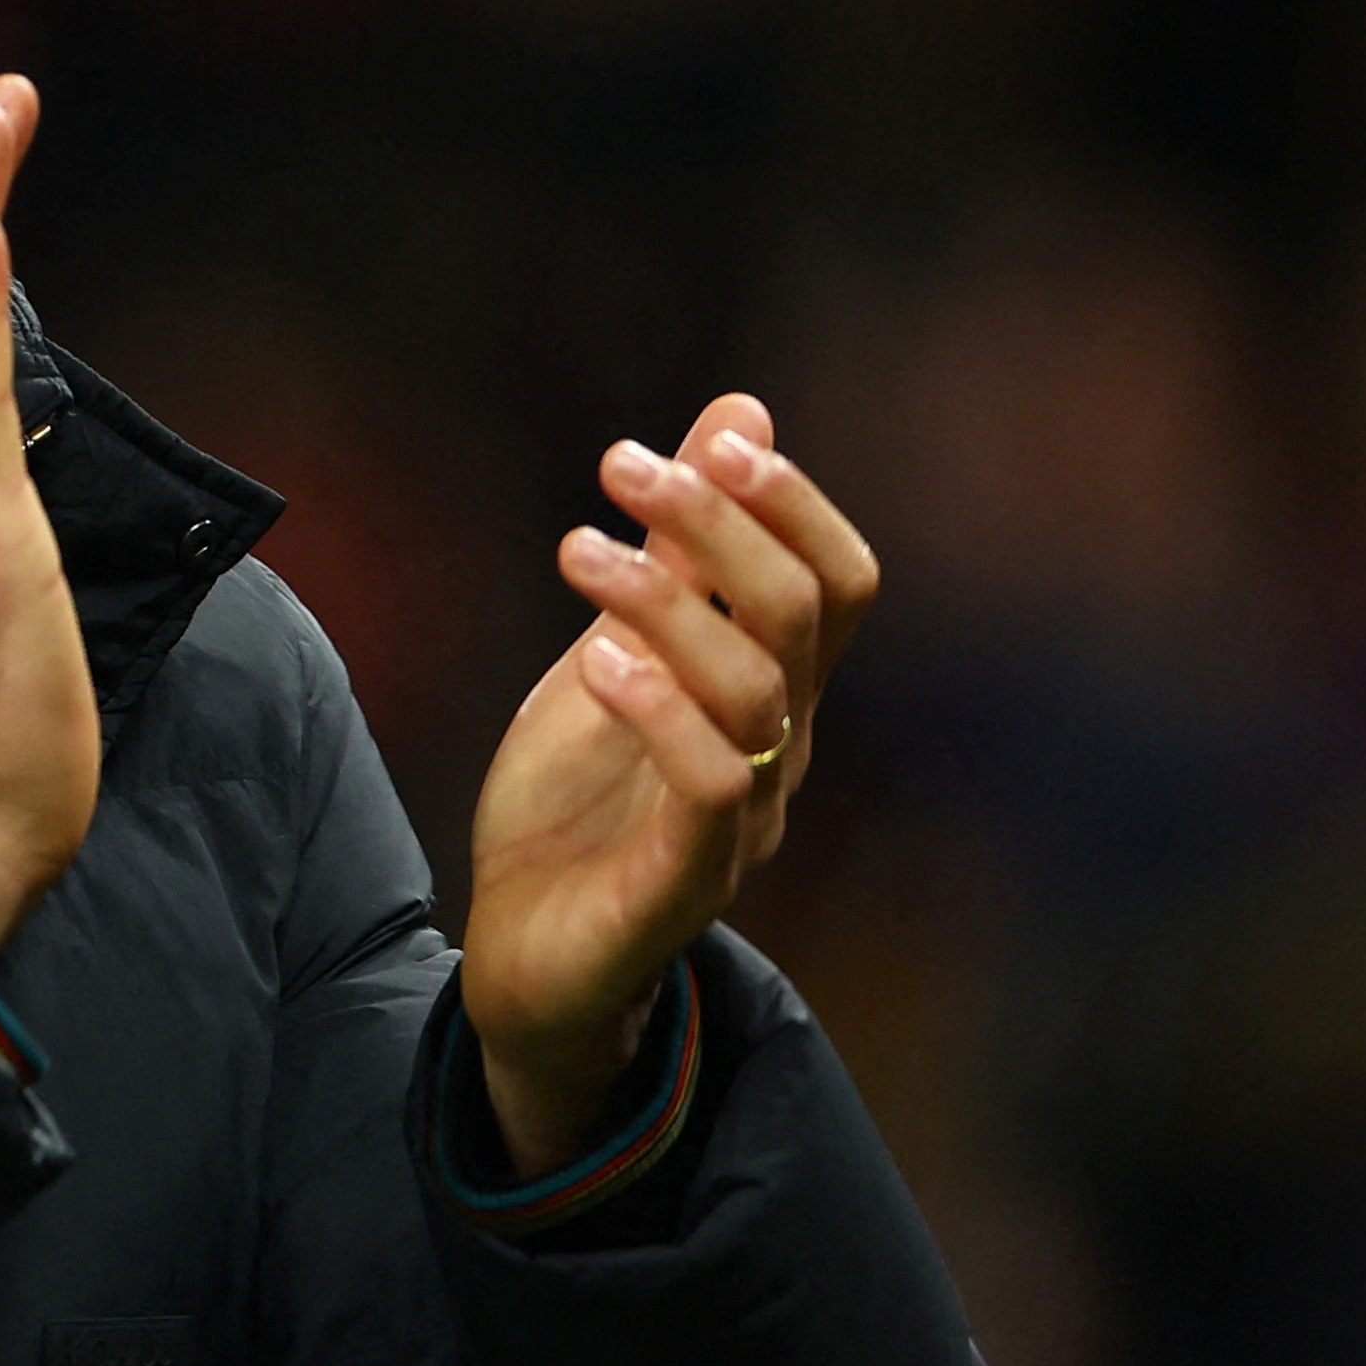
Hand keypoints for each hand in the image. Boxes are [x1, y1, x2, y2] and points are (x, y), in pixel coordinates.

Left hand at [462, 394, 878, 1172]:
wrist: (527, 954)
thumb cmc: (582, 800)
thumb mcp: (617, 647)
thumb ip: (681, 550)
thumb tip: (740, 412)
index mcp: (774, 691)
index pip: (838, 584)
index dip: (796, 503)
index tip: (718, 439)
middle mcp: (781, 750)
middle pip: (800, 616)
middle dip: (718, 522)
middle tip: (620, 467)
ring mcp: (742, 820)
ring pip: (756, 690)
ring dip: (665, 599)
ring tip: (577, 550)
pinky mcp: (685, 882)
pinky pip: (713, 787)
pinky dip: (659, 709)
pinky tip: (594, 661)